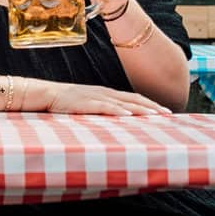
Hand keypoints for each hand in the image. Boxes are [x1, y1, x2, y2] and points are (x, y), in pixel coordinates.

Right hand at [19, 78, 169, 115]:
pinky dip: (118, 111)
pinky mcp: (85, 103)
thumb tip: (116, 122)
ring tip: (155, 115)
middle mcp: (105, 93)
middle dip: (152, 106)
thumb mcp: (87, 106)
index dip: (149, 104)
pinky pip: (105, 107)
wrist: (45, 94)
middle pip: (134, 99)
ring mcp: (96, 97)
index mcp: (106, 94)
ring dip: (140, 109)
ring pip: (123, 102)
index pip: (133, 98)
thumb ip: (101, 111)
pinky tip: (128, 115)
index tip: (164, 112)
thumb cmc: (66, 103)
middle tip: (169, 114)